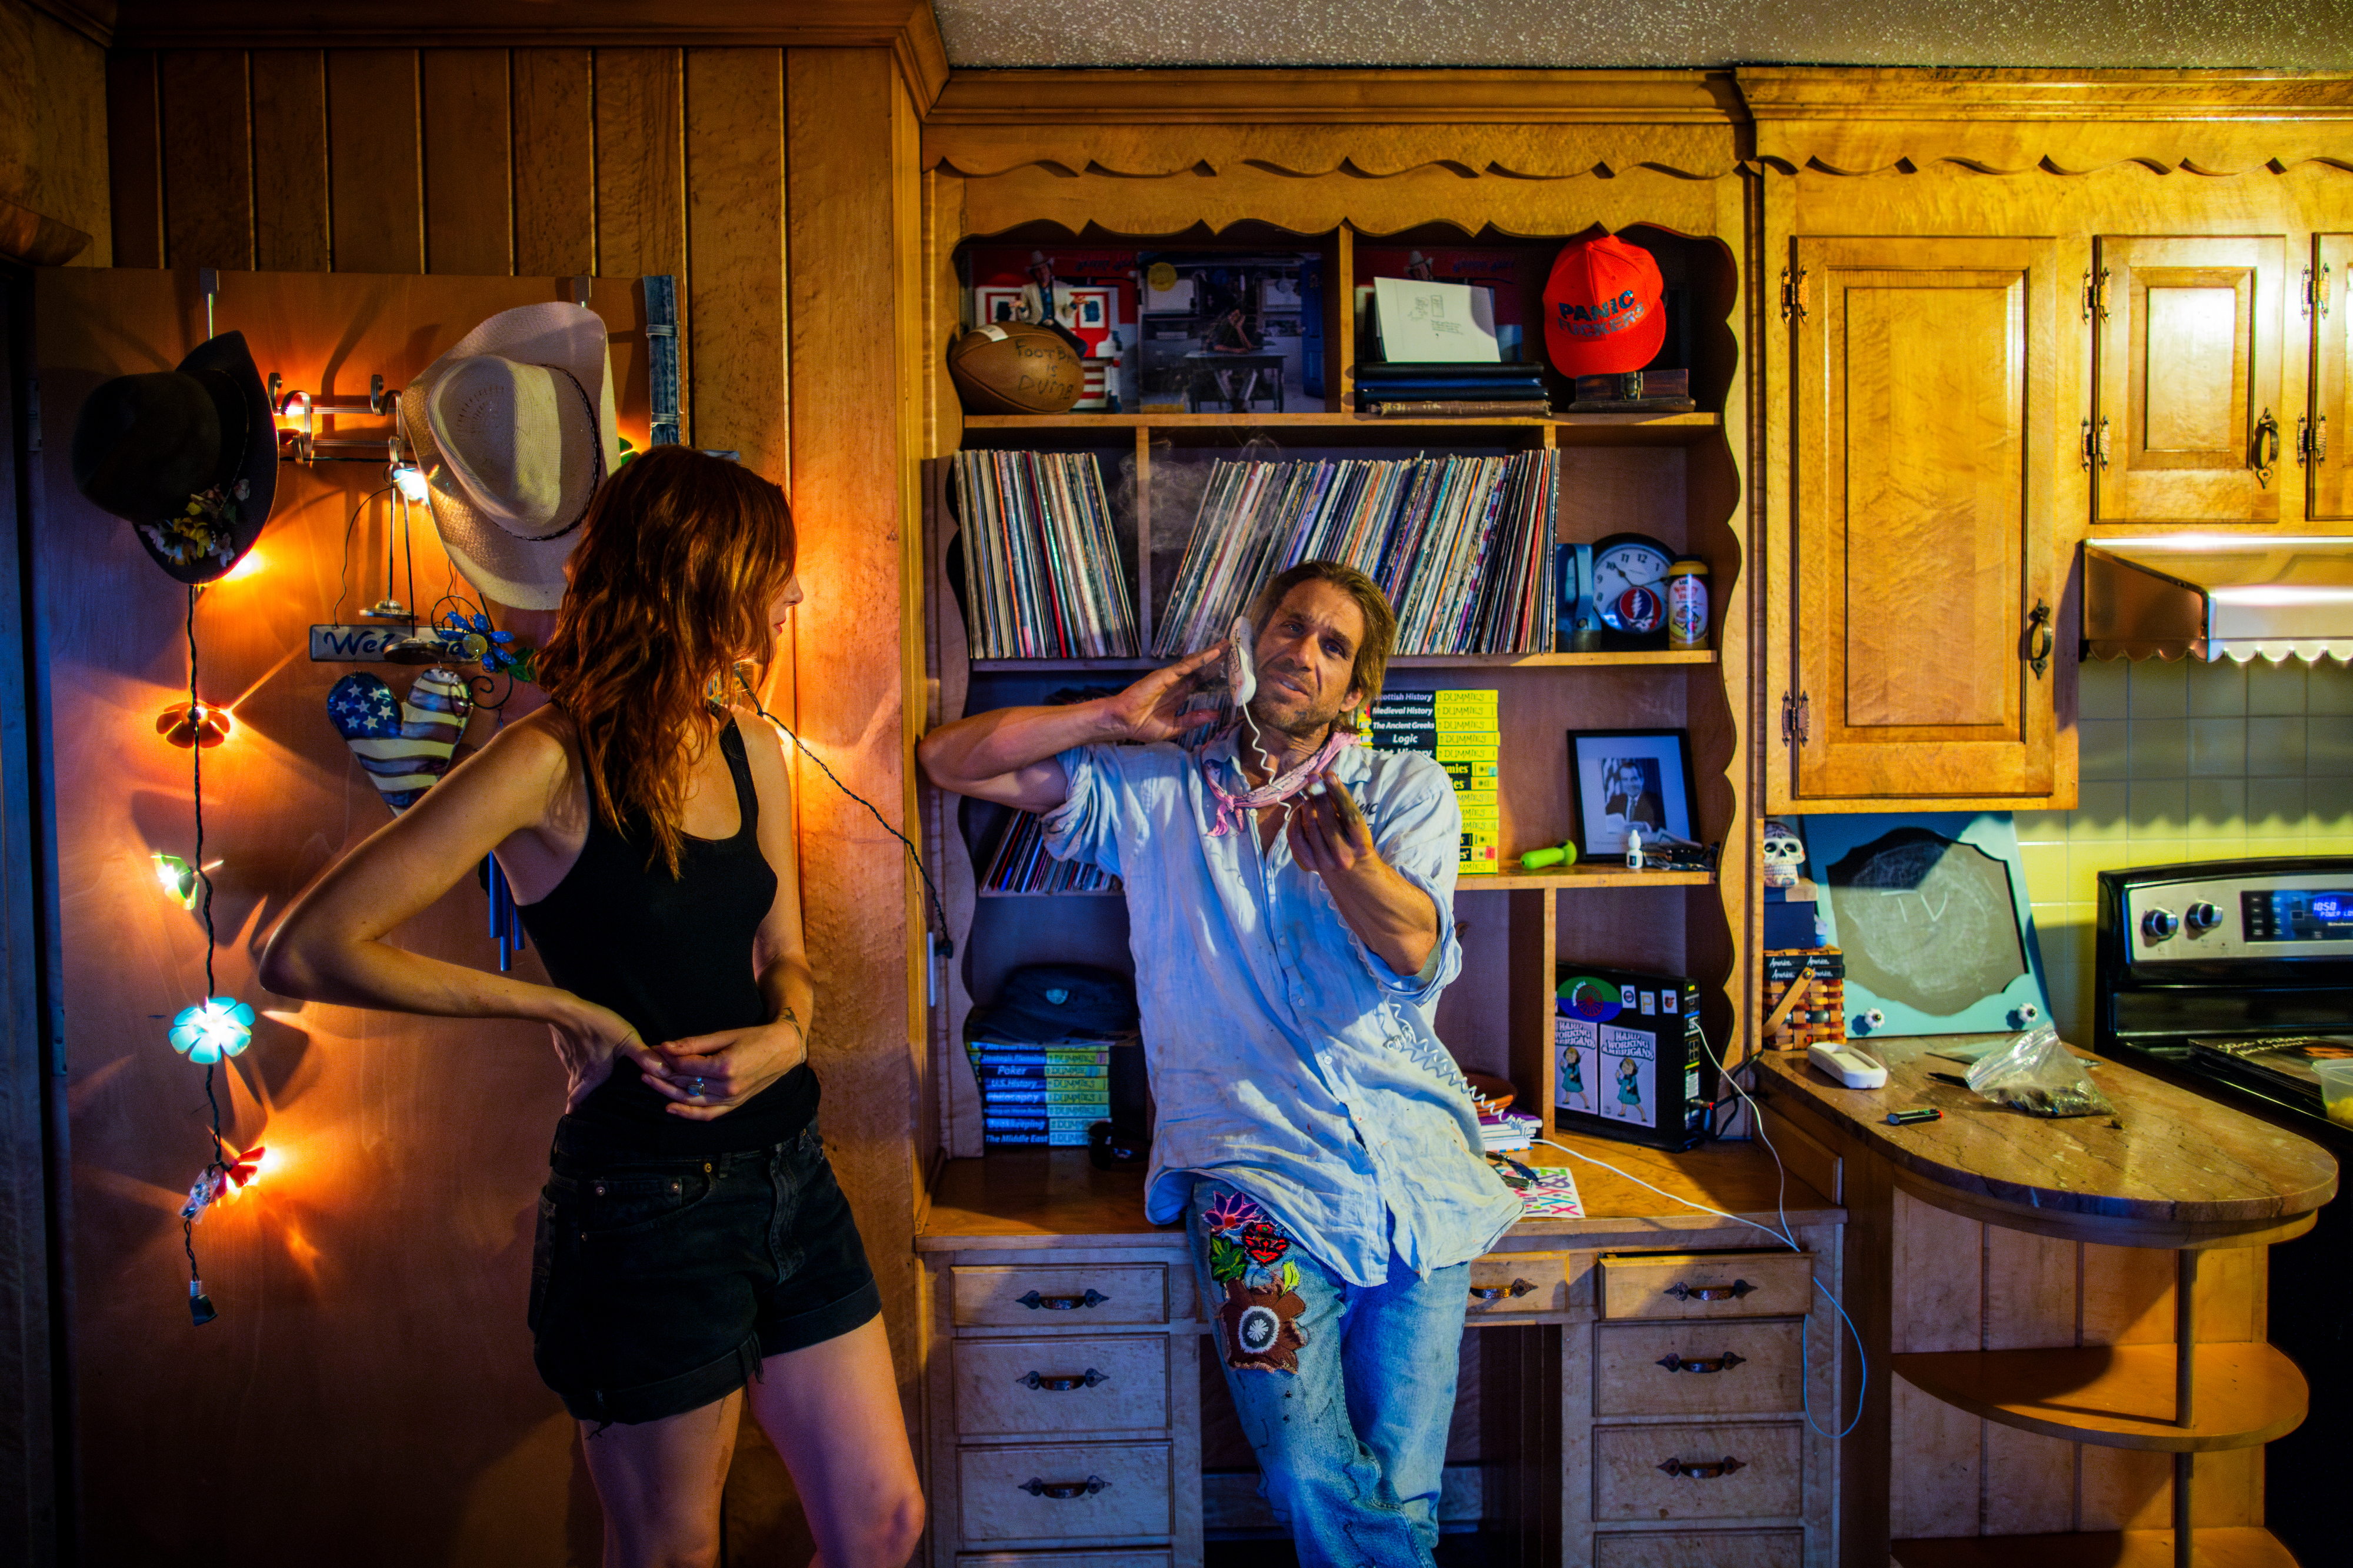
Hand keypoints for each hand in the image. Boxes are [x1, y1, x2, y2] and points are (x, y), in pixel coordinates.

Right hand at [548, 1001, 670, 1113]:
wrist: (565, 1011)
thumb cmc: (598, 1027)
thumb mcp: (626, 1039)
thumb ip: (644, 1056)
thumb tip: (665, 1073)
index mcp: (594, 1076)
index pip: (582, 1099)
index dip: (579, 1110)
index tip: (578, 1120)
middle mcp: (579, 1073)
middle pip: (575, 1092)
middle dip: (577, 1102)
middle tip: (579, 1110)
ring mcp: (569, 1061)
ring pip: (572, 1078)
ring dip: (577, 1085)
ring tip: (583, 1089)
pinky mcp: (564, 1048)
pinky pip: (570, 1063)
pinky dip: (575, 1067)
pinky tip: (581, 1060)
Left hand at [645, 1012, 809, 1120]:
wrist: (782, 1049)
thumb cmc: (754, 1037)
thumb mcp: (724, 1035)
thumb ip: (693, 1044)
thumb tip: (664, 1047)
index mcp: (725, 1066)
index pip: (686, 1066)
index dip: (667, 1058)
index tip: (654, 1050)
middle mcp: (728, 1086)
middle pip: (685, 1084)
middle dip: (662, 1075)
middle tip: (644, 1066)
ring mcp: (732, 1099)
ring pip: (691, 1101)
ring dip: (668, 1092)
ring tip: (649, 1081)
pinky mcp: (734, 1104)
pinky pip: (708, 1114)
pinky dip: (687, 1114)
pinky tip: (670, 1108)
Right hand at [1099, 647, 1223, 743]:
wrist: (1124, 723)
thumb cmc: (1143, 726)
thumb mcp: (1175, 727)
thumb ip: (1194, 719)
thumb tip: (1216, 714)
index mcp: (1179, 693)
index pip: (1200, 678)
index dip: (1213, 671)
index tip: (1228, 665)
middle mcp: (1177, 682)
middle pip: (1200, 667)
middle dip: (1216, 658)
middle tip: (1231, 648)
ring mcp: (1172, 677)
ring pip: (1195, 662)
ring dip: (1212, 653)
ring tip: (1227, 644)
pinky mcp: (1166, 675)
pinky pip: (1186, 666)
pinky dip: (1201, 659)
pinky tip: (1214, 654)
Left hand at [1285, 770, 1380, 882]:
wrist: (1353, 878)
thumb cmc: (1356, 845)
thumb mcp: (1358, 830)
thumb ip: (1342, 809)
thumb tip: (1323, 782)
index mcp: (1361, 846)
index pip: (1350, 817)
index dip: (1339, 795)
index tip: (1330, 776)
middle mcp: (1343, 857)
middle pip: (1327, 821)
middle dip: (1319, 796)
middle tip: (1313, 777)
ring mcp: (1324, 863)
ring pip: (1310, 828)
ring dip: (1307, 805)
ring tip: (1308, 792)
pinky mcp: (1309, 865)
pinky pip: (1295, 839)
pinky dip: (1295, 821)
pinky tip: (1300, 810)